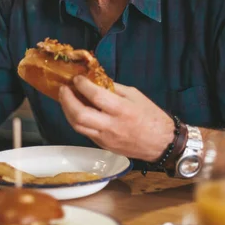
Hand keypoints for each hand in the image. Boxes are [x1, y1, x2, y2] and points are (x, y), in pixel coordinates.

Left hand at [58, 76, 174, 161]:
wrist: (161, 143)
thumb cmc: (151, 116)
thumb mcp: (135, 95)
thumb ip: (114, 88)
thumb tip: (95, 80)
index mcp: (122, 110)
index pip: (96, 96)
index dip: (82, 85)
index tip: (76, 78)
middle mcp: (111, 126)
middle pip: (80, 115)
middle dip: (67, 100)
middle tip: (63, 89)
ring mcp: (105, 138)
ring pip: (77, 126)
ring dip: (67, 111)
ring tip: (65, 98)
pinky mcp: (103, 145)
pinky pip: (84, 132)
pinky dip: (76, 120)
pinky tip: (75, 111)